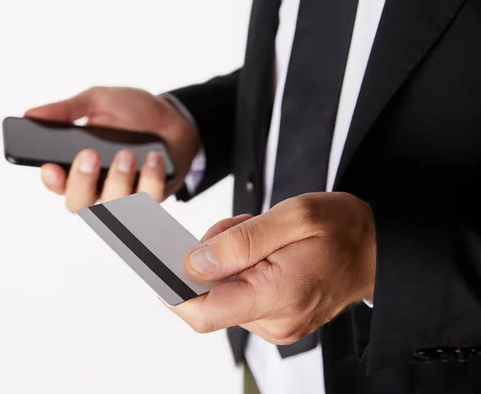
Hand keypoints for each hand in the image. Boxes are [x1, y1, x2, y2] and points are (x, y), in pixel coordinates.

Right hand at [24, 87, 199, 210]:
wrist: (173, 117)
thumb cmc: (132, 112)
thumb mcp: (98, 102)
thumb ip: (66, 110)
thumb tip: (31, 114)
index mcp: (78, 166)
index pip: (57, 184)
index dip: (52, 181)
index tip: (50, 167)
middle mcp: (99, 186)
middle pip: (79, 204)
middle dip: (82, 182)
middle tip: (90, 154)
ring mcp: (126, 195)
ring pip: (114, 208)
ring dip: (119, 181)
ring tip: (127, 153)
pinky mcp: (152, 197)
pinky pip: (149, 200)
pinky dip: (151, 179)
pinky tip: (154, 158)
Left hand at [171, 192, 375, 344]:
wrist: (378, 248)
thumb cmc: (344, 230)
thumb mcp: (294, 216)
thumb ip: (241, 242)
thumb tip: (196, 263)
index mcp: (278, 295)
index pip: (204, 313)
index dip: (174, 291)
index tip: (162, 263)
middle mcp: (275, 320)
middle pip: (210, 295)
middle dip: (211, 257)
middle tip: (241, 227)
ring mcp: (276, 323)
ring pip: (223, 291)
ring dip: (228, 258)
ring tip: (259, 234)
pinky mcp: (276, 318)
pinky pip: (239, 293)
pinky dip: (240, 267)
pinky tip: (262, 249)